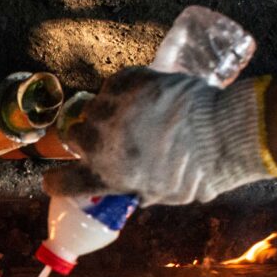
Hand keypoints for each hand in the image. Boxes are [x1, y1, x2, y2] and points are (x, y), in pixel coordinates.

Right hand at [42, 67, 276, 205]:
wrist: (221, 133)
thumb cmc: (198, 172)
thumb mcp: (162, 194)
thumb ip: (136, 190)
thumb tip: (131, 188)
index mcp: (105, 177)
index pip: (61, 182)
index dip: (55, 181)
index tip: (55, 179)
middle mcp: (100, 144)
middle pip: (73, 136)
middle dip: (86, 138)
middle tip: (107, 137)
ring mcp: (112, 111)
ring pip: (93, 107)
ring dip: (106, 111)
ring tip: (130, 112)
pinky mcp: (128, 82)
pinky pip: (114, 83)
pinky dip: (123, 88)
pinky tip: (140, 94)